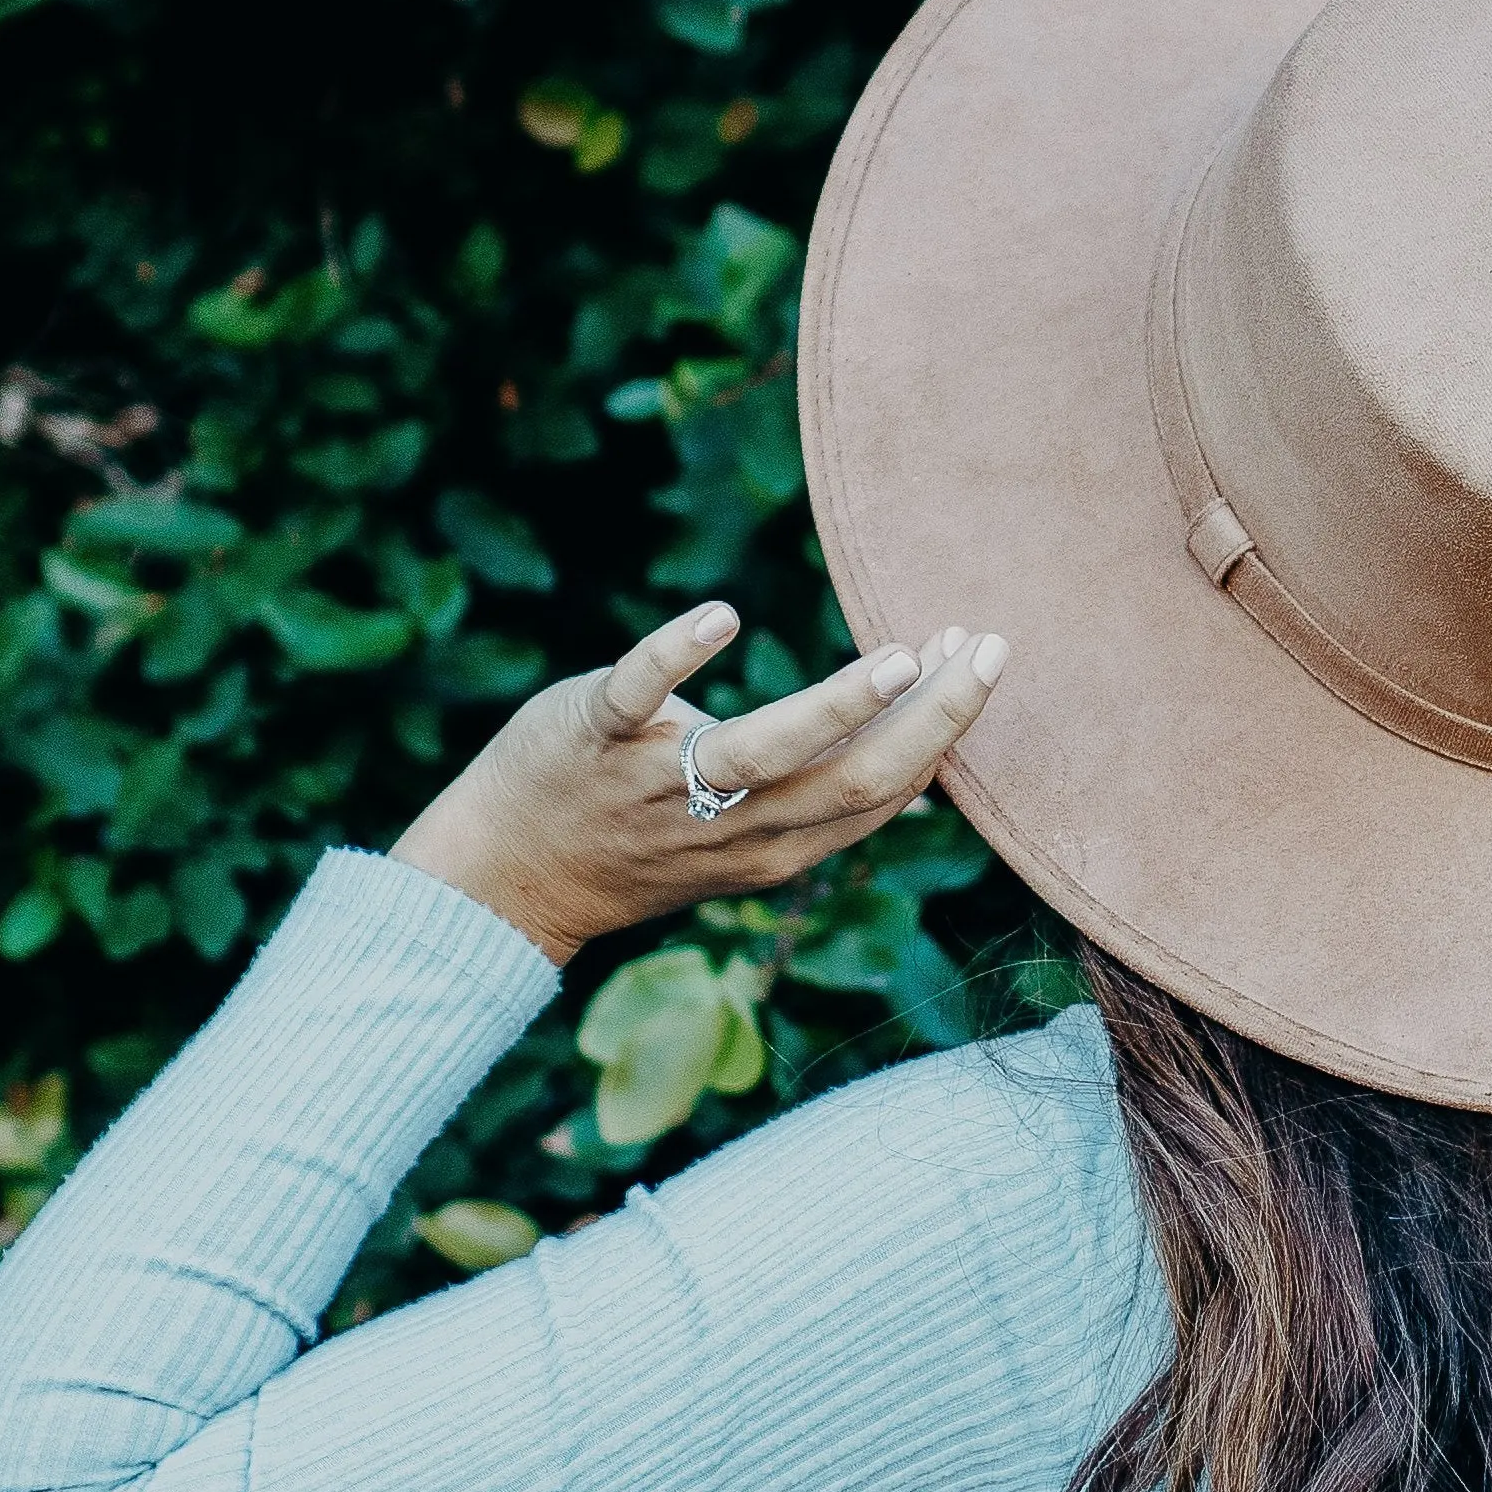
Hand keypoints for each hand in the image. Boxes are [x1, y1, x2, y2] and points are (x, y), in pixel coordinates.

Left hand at [391, 604, 1006, 967]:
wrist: (511, 873)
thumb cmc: (644, 831)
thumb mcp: (747, 828)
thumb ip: (819, 784)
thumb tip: (918, 721)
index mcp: (780, 845)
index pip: (883, 793)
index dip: (941, 730)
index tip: (979, 659)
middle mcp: (730, 826)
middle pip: (850, 780)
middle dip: (928, 716)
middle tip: (981, 646)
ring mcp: (660, 785)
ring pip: (762, 754)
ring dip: (835, 704)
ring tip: (897, 655)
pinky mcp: (595, 738)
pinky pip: (637, 698)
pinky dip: (676, 658)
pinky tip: (720, 618)